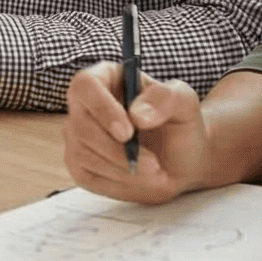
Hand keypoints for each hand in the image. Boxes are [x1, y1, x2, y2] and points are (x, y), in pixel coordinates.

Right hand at [65, 62, 213, 205]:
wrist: (183, 160)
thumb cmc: (180, 123)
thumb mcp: (184, 102)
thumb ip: (164, 99)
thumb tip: (136, 115)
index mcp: (106, 77)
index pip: (85, 85)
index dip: (101, 108)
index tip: (127, 133)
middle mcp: (84, 104)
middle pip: (81, 126)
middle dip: (117, 151)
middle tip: (153, 164)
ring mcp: (78, 135)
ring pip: (82, 154)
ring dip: (121, 169)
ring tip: (156, 173)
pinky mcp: (79, 164)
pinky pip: (86, 176)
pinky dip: (117, 183)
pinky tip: (141, 180)